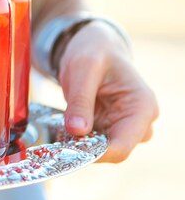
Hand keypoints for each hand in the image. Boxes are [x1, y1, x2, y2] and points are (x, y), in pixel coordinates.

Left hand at [58, 21, 158, 162]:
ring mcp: (124, 126)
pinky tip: (63, 131)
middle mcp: (139, 121)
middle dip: (86, 150)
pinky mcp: (109, 127)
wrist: (94, 46)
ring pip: (103, 150)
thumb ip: (80, 100)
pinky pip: (94, 142)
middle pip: (114, 152)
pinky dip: (78, 140)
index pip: (123, 145)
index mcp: (141, 106)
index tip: (69, 152)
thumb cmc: (93, 52)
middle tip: (57, 144)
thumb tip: (77, 131)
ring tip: (58, 133)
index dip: (97, 154)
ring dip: (81, 146)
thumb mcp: (83, 69)